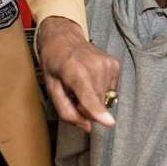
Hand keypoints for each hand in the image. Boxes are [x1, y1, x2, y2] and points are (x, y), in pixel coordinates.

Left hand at [37, 17, 118, 131]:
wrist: (63, 39)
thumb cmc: (55, 64)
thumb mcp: (51, 89)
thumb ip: (66, 111)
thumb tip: (87, 126)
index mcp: (74, 71)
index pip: (87, 96)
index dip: (97, 111)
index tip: (109, 122)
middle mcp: (94, 66)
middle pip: (97, 104)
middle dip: (86, 107)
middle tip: (74, 93)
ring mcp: (107, 64)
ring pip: (105, 99)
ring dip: (93, 97)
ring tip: (82, 82)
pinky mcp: (115, 64)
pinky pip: (111, 90)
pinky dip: (101, 88)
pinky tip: (91, 78)